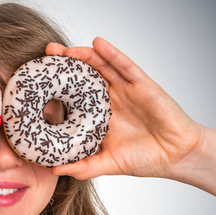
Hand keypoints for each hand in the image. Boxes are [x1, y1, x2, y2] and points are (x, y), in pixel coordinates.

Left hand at [46, 38, 203, 180]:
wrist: (176, 156)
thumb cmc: (144, 158)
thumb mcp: (107, 163)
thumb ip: (82, 167)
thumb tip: (52, 171)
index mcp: (98, 114)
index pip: (74, 95)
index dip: (57, 86)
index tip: (38, 80)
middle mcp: (109, 98)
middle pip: (84, 76)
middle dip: (65, 64)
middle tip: (46, 55)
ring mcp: (125, 90)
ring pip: (101, 67)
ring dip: (83, 55)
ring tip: (63, 49)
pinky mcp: (142, 85)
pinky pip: (125, 66)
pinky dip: (111, 54)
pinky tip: (97, 44)